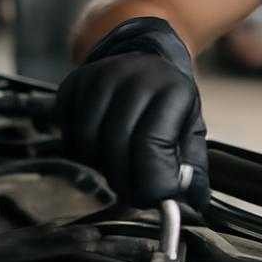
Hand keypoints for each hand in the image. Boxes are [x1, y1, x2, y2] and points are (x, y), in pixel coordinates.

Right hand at [56, 17, 208, 209]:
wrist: (145, 58)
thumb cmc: (169, 102)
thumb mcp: (191, 129)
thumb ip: (193, 168)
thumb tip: (193, 203)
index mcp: (172, 90)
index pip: (152, 147)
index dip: (151, 183)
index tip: (154, 198)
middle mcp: (135, 78)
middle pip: (117, 148)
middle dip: (125, 182)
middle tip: (134, 191)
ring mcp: (100, 77)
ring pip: (88, 144)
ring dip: (101, 168)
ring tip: (119, 166)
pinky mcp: (74, 82)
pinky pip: (68, 134)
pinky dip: (81, 152)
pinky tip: (100, 146)